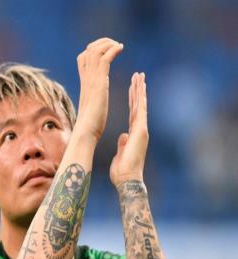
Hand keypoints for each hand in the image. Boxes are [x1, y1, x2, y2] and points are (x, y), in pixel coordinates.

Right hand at [74, 38, 122, 141]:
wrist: (86, 131)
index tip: (107, 51)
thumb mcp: (92, 109)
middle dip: (102, 43)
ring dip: (109, 44)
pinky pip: (105, 58)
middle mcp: (86, 79)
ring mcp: (92, 80)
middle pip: (88, 50)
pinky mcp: (99, 83)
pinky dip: (113, 49)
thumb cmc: (90, 126)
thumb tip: (93, 105)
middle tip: (115, 45)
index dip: (94, 50)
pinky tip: (121, 49)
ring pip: (95, 50)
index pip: (83, 58)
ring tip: (119, 46)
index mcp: (84, 84)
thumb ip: (93, 101)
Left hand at [110, 72, 148, 187]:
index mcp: (134, 134)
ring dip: (140, 90)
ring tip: (139, 76)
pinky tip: (140, 88)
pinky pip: (141, 111)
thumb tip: (123, 136)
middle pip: (138, 106)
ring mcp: (141, 129)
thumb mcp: (120, 153)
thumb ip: (123, 143)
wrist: (127, 179)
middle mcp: (139, 129)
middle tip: (137, 76)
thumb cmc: (122, 171)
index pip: (133, 113)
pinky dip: (140, 99)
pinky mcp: (141, 131)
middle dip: (137, 90)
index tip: (131, 88)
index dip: (132, 100)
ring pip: (141, 105)